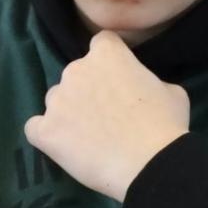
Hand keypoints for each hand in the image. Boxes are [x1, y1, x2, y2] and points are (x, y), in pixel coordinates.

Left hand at [24, 30, 189, 201]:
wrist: (150, 163)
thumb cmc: (165, 124)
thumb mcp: (172, 91)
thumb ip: (149, 81)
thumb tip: (142, 89)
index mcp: (107, 54)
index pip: (102, 43)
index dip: (111, 60)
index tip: (120, 79)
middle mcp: (75, 70)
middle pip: (77, 73)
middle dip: (89, 90)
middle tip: (108, 115)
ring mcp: (56, 100)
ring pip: (56, 100)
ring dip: (68, 112)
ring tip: (88, 138)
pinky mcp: (44, 130)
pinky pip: (36, 128)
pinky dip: (47, 135)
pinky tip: (65, 147)